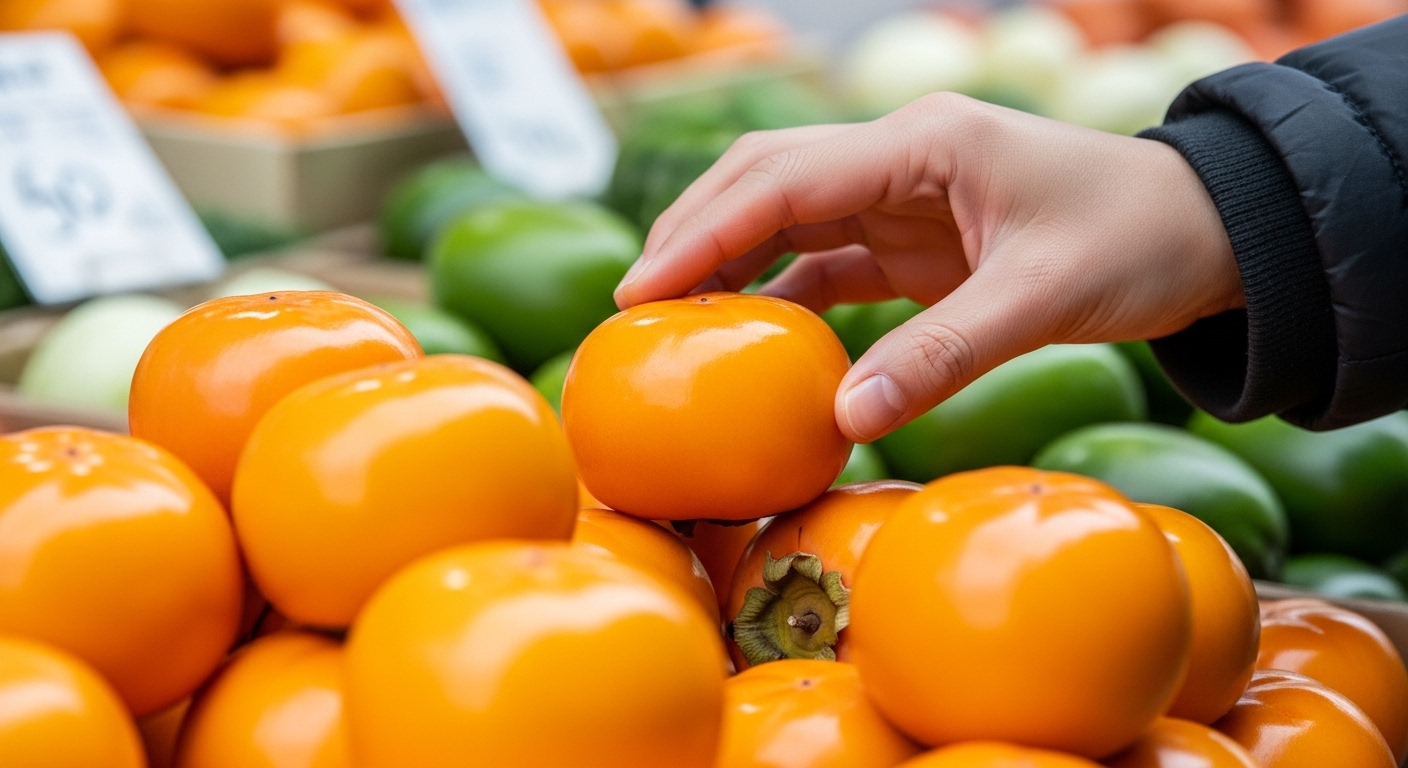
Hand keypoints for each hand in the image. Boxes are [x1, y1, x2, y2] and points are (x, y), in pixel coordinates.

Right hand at [614, 94, 1241, 443]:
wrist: (1209, 233)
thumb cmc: (1142, 239)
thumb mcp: (1045, 296)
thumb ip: (945, 355)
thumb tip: (844, 418)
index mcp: (923, 141)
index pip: (783, 178)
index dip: (704, 231)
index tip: (642, 288)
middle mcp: (901, 157)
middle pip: (764, 181)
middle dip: (693, 235)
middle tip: (632, 305)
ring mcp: (904, 197)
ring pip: (786, 219)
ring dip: (728, 264)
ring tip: (669, 323)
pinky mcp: (916, 241)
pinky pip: (827, 262)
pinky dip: (782, 294)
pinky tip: (748, 335)